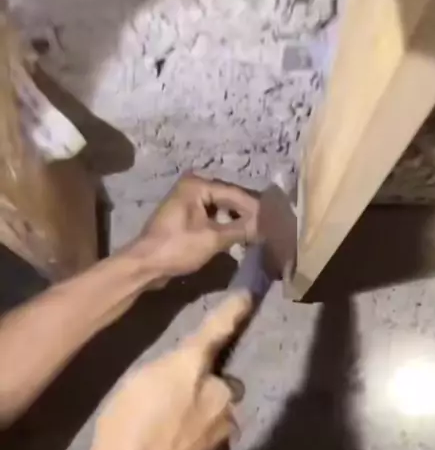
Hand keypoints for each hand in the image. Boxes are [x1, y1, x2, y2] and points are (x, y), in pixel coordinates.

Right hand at [81, 291, 252, 449]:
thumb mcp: (135, 387)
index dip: (233, 311)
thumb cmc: (123, 432)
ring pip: (219, 411)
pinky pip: (216, 435)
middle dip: (205, 389)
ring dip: (204, 416)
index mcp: (191, 366)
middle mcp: (219, 390)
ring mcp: (226, 424)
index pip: (218, 330)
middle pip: (218, 381)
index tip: (248, 297)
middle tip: (173, 406)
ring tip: (170, 435)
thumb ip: (168, 374)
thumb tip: (187, 378)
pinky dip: (202, 439)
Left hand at [132, 173, 258, 280]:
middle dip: (247, 214)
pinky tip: (239, 237)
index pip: (235, 193)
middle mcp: (192, 187)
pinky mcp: (185, 218)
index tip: (275, 220)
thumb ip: (241, 230)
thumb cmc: (177, 247)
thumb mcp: (213, 239)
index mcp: (197, 184)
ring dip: (237, 222)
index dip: (256, 208)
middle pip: (228, 199)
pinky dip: (225, 227)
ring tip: (258, 233)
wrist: (145, 265)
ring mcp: (187, 202)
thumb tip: (266, 226)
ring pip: (221, 209)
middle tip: (270, 226)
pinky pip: (211, 218)